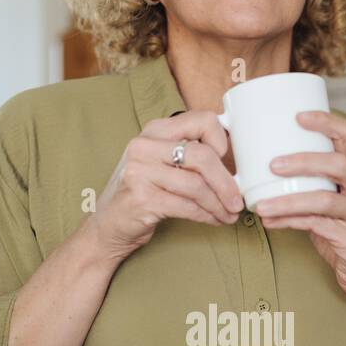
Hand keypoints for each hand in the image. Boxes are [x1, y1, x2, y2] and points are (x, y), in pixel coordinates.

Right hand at [85, 110, 243, 263]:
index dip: (223, 141)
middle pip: (202, 155)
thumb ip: (188, 153)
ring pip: (197, 185)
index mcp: (155, 131)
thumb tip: (234, 158)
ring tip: (229, 215)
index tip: (231, 162)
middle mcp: (144, 146)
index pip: (202, 120)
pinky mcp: (142, 198)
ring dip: (219, 204)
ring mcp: (140, 171)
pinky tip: (214, 220)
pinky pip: (187, 206)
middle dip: (227, 182)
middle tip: (238, 200)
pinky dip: (207, 216)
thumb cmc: (142, 193)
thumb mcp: (161, 163)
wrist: (108, 225)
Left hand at [255, 110, 345, 309]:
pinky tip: (271, 221)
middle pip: (339, 164)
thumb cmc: (344, 235)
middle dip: (303, 161)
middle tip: (272, 164)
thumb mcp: (330, 205)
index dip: (326, 122)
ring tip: (262, 202)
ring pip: (325, 199)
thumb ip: (309, 187)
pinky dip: (290, 222)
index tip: (298, 116)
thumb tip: (264, 172)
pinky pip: (318, 226)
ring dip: (290, 199)